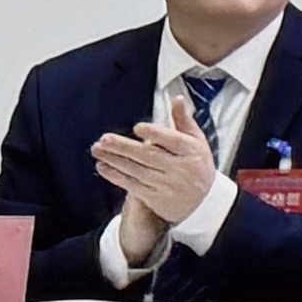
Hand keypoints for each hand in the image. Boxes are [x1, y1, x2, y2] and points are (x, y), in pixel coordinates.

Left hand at [91, 97, 220, 248]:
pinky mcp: (157, 198)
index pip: (173, 141)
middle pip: (149, 156)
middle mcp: (181, 168)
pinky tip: (103, 167)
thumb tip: (177, 99)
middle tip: (104, 139)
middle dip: (124, 147)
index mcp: (192, 151)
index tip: (138, 128)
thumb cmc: (197, 165)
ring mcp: (168, 185)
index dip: (155, 134)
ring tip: (97, 150)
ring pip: (137, 170)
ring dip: (114, 160)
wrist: (203, 202)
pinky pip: (133, 185)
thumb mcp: (197, 141)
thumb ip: (184, 120)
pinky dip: (116, 176)